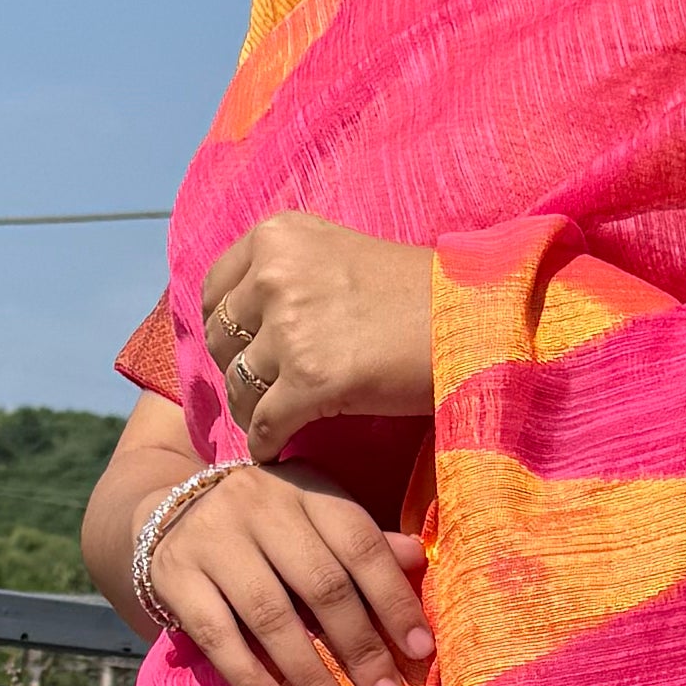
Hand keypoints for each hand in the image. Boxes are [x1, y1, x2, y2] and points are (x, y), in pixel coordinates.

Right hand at [147, 458, 433, 685]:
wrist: (167, 513)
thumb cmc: (264, 527)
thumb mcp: (313, 520)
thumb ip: (361, 543)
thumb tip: (419, 559)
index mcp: (306, 489)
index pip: (359, 544)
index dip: (393, 599)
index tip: (421, 652)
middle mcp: (259, 505)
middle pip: (321, 584)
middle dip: (361, 649)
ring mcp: (213, 540)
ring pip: (271, 617)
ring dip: (312, 678)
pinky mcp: (174, 576)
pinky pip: (218, 638)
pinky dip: (253, 680)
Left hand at [201, 215, 431, 460]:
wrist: (470, 321)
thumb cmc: (415, 292)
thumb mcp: (337, 253)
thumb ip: (286, 272)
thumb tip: (239, 316)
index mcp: (277, 236)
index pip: (215, 290)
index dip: (226, 326)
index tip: (243, 347)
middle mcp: (275, 274)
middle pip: (221, 340)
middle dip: (236, 368)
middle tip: (262, 388)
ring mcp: (291, 328)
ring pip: (239, 386)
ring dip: (254, 410)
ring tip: (274, 421)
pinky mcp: (310, 380)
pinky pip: (265, 424)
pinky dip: (267, 442)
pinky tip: (277, 449)